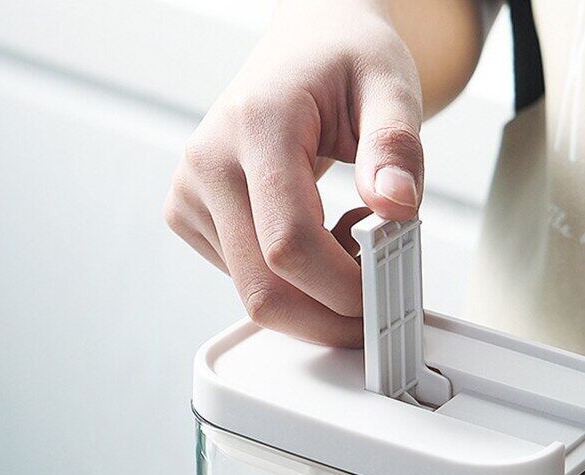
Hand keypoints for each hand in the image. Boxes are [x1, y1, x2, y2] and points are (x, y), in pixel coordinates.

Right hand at [164, 0, 424, 346]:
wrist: (302, 48)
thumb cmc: (344, 63)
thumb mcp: (389, 85)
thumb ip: (396, 146)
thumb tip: (396, 207)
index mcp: (256, 125)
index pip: (289, 242)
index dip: (339, 289)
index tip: (383, 298)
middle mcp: (209, 162)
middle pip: (262, 287)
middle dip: (326, 316)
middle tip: (376, 304)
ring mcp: (191, 192)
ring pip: (254, 292)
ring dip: (313, 296)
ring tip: (350, 239)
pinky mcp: (188, 215)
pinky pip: (244, 279)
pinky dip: (290, 283)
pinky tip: (317, 238)